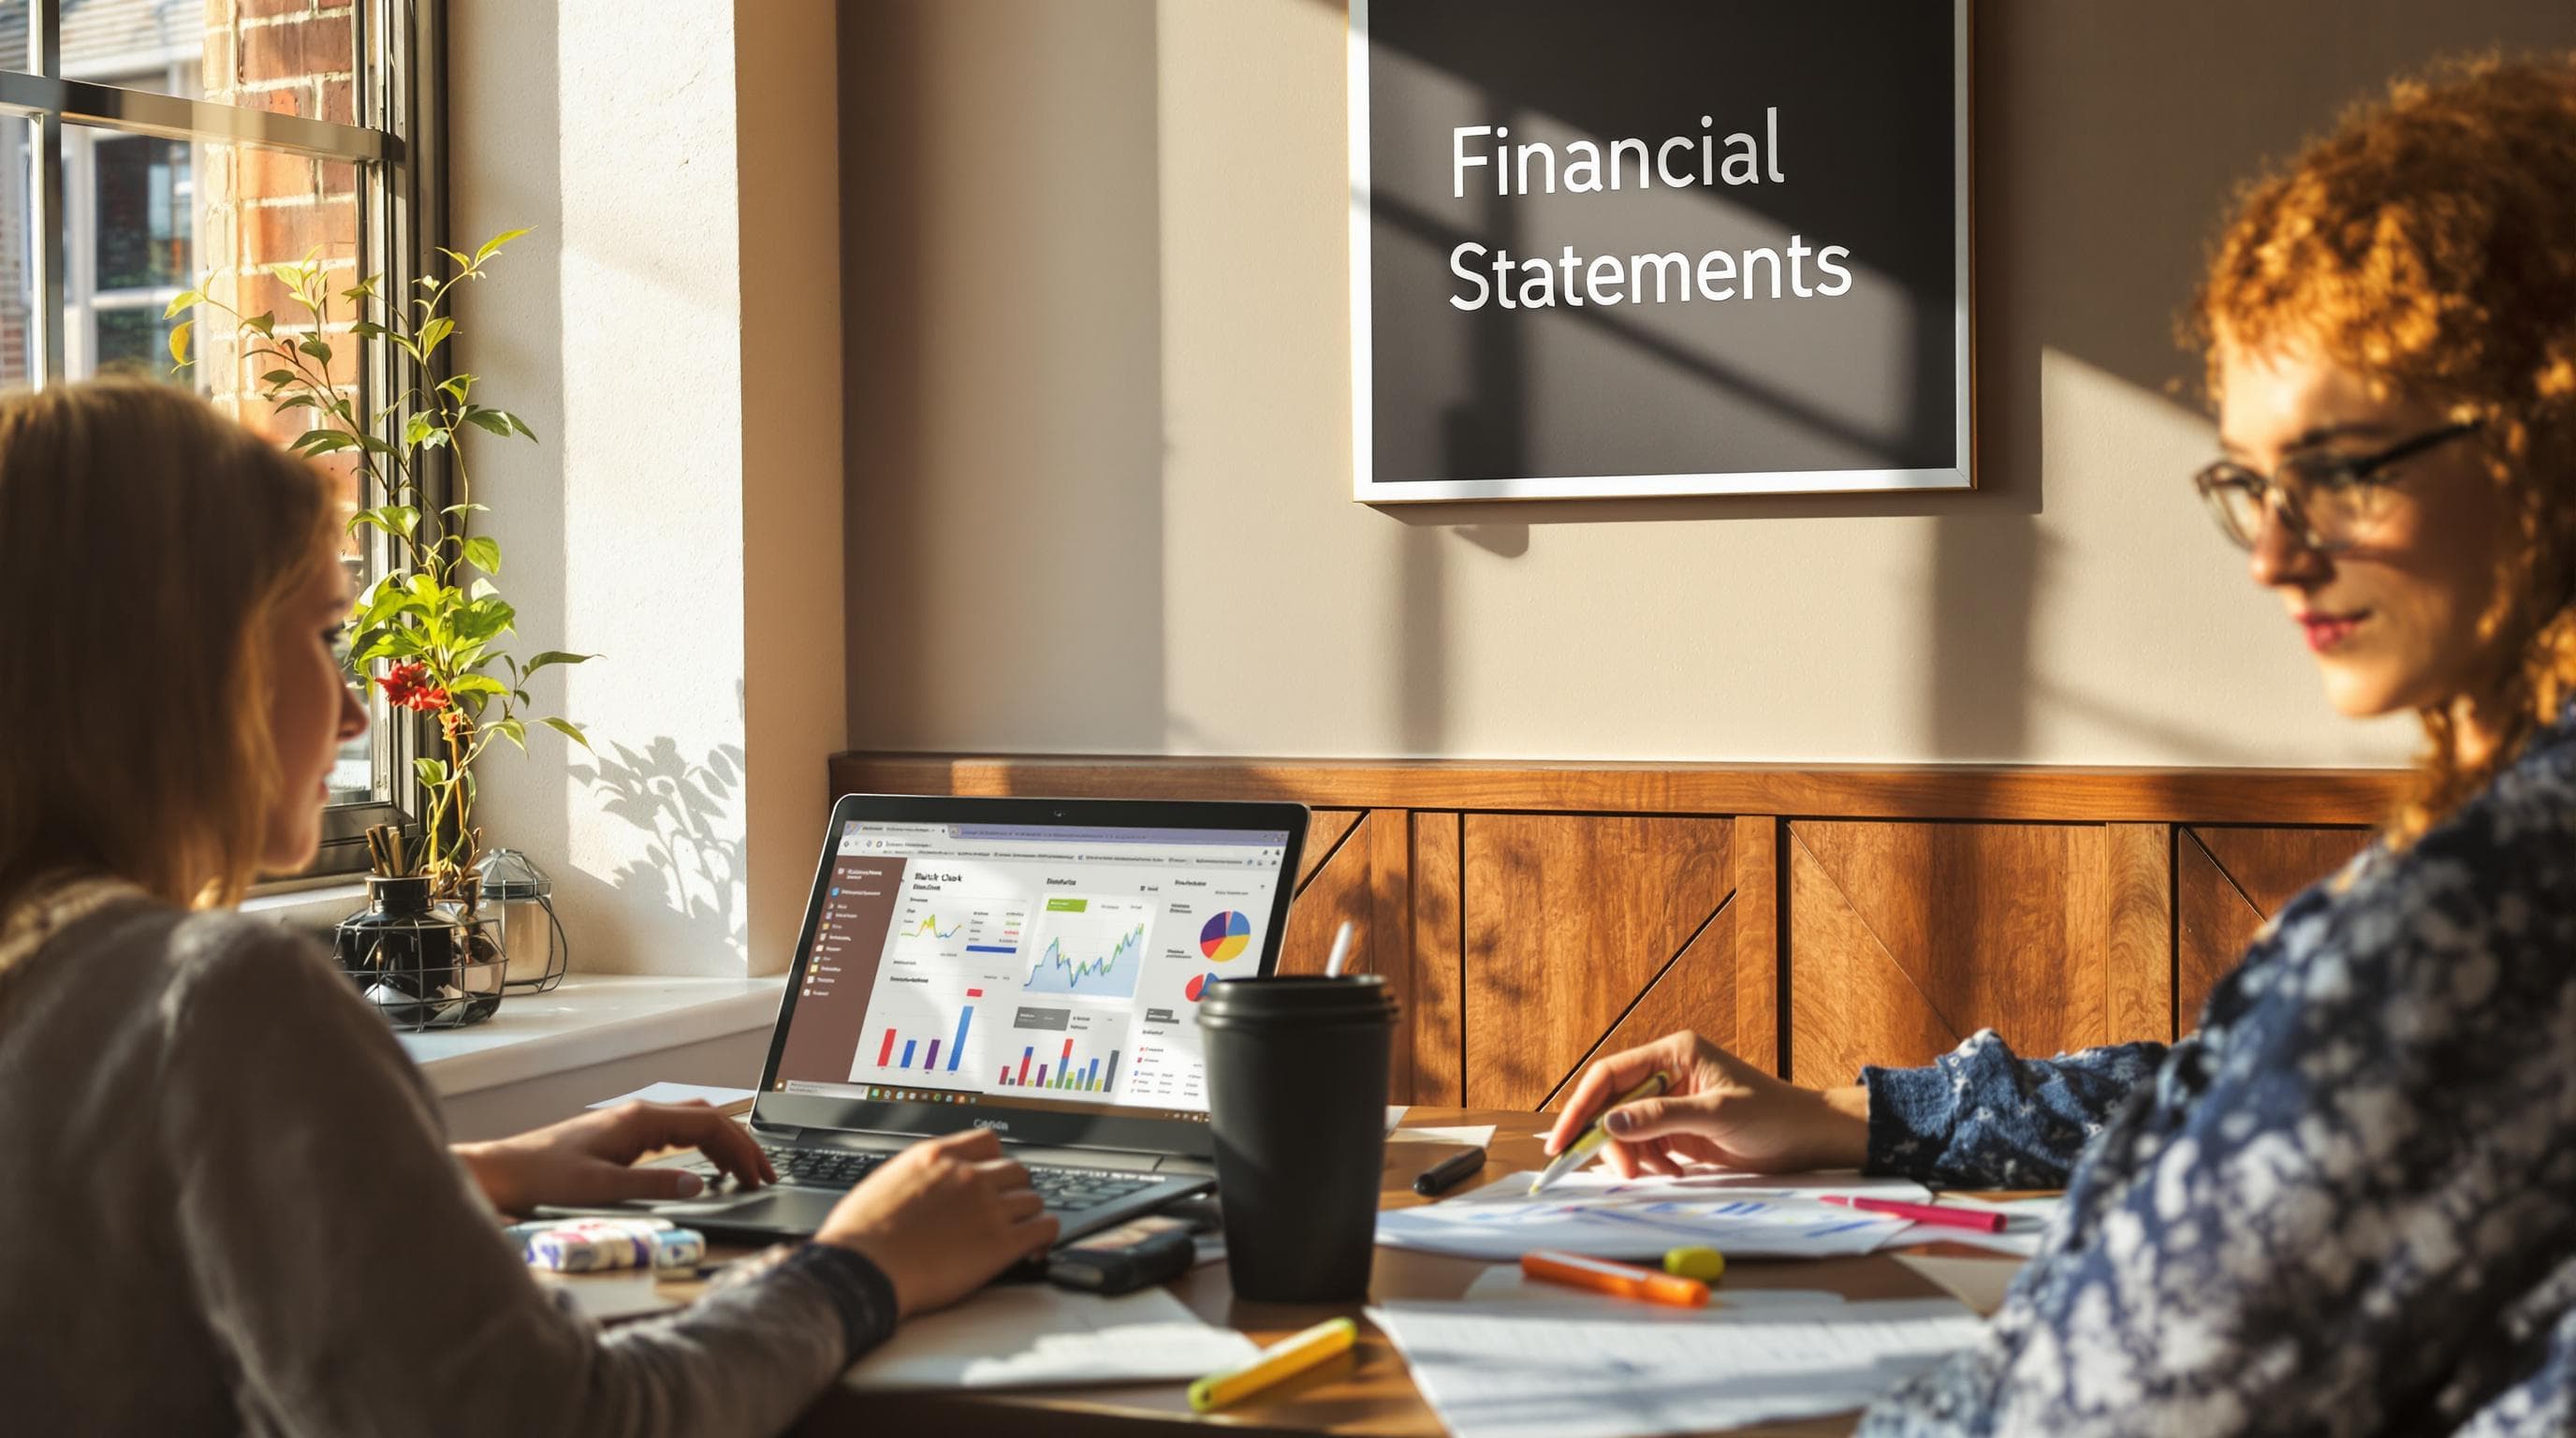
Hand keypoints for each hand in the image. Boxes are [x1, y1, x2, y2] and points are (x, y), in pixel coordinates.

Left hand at [452, 1100, 776, 1215]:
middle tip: (764, 1175)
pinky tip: (703, 1170)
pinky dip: (701, 1149)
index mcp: (641, 1120)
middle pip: (708, 1120)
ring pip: (693, 1124)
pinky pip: (676, 1135)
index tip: (760, 1175)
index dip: (742, 1149)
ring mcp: (631, 1124)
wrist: (503, 1174)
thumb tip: (701, 1187)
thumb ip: (653, 1187)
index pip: (710, 1125)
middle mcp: (640, 1115)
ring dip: (723, 1145)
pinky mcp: (621, 1138)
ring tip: (743, 1173)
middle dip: (741, 1145)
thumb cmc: (543, 1178)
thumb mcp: (602, 1188)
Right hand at [814, 1129, 1059, 1318]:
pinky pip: (1045, 1228)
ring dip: (1027, 1216)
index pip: (988, 1142)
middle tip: (1004, 1212)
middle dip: (1012, 1191)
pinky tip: (1035, 1249)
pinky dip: (1045, 1238)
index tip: (993, 1178)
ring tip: (1019, 1234)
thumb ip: (918, 1177)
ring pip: (1033, 1199)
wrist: (863, 1269)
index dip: (995, 1162)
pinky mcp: (1001, 1243)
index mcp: (938, 1157)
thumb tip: (926, 1186)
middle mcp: (968, 1176)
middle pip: (1016, 1171)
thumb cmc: (861, 1236)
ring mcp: (988, 1207)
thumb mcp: (886, 1183)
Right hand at [1545, 1031, 1870, 1178]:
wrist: (1809, 1139)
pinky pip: (1645, 1146)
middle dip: (1608, 1140)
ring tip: (1655, 1174)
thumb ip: (1662, 1117)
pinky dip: (1649, 1164)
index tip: (1562, 1141)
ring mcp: (1672, 1102)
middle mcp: (1667, 1073)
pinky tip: (1672, 1172)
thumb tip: (1610, 1124)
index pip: (1610, 1075)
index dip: (1580, 1106)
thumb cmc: (1773, 1116)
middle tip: (1620, 1173)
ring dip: (1631, 1156)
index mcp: (1673, 1053)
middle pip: (1612, 1104)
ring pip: (1626, 1129)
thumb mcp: (1716, 1114)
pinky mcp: (1679, 1129)